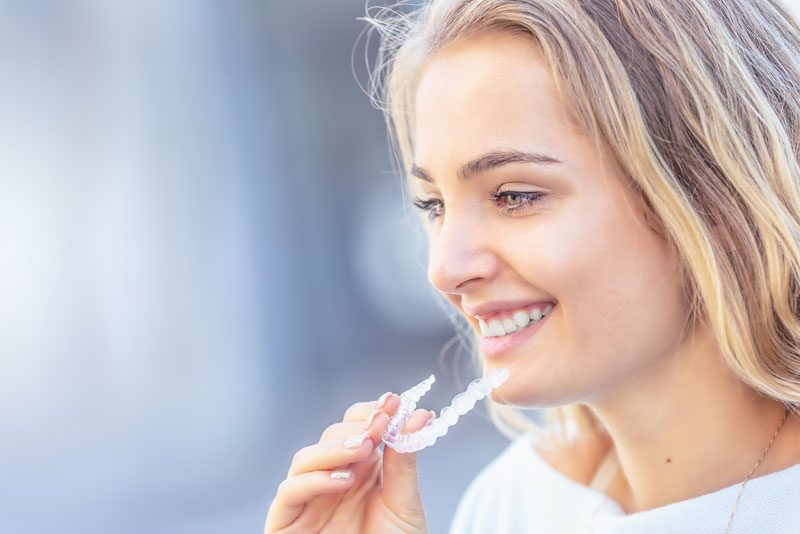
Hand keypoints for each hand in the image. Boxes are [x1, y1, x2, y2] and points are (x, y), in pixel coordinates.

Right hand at [265, 392, 434, 533]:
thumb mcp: (405, 504)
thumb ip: (405, 461)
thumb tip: (417, 415)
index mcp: (361, 471)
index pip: (357, 428)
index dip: (372, 411)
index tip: (394, 401)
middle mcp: (332, 481)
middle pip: (330, 437)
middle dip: (356, 426)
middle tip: (381, 420)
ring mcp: (308, 500)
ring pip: (305, 458)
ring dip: (334, 447)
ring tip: (364, 447)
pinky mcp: (286, 523)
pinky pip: (289, 492)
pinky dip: (312, 480)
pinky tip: (342, 480)